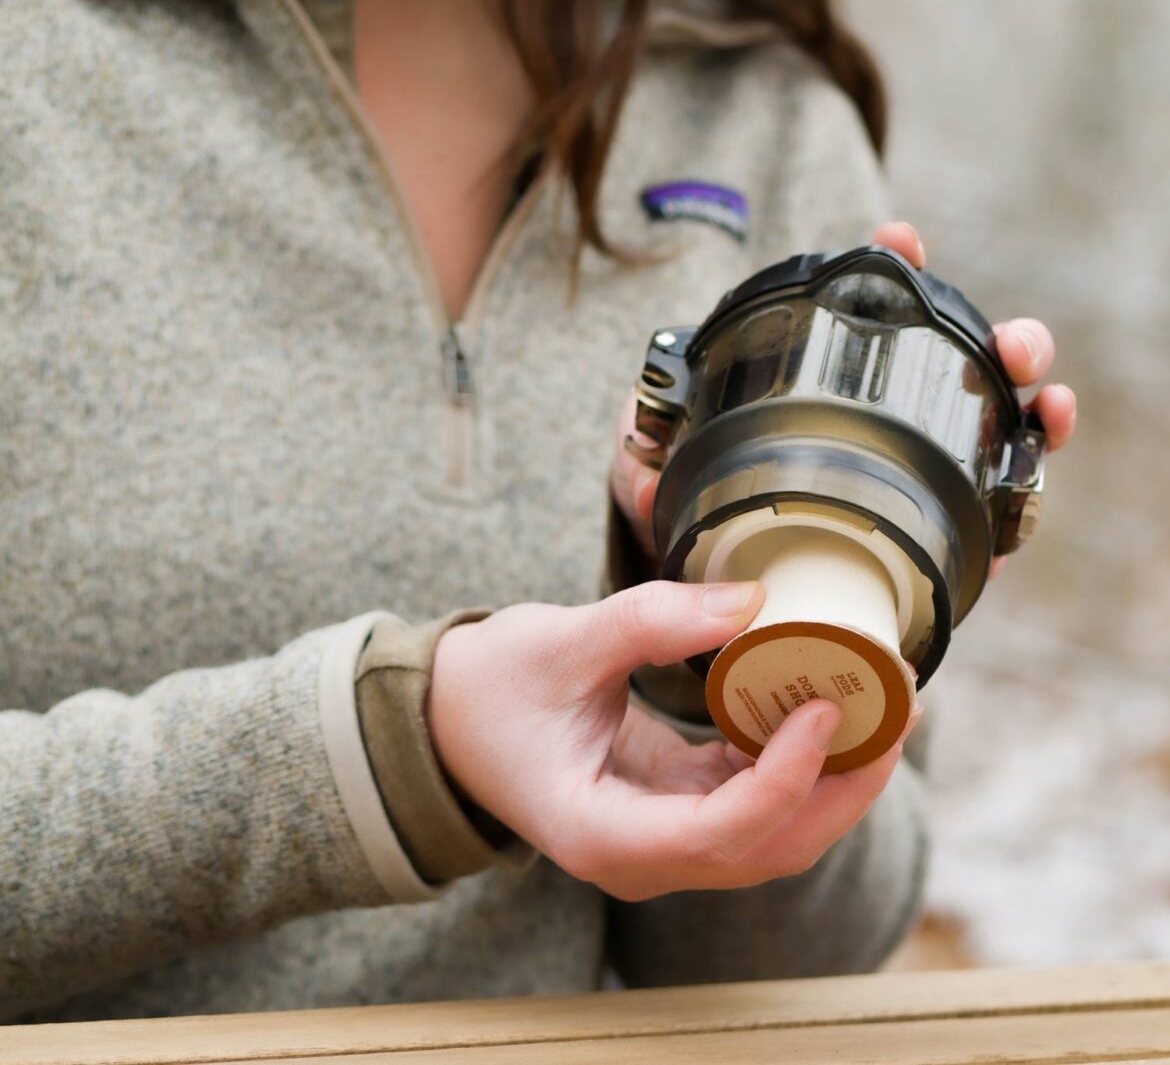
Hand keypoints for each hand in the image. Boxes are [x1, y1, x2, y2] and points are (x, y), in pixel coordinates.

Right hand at [429, 580, 913, 900]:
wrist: (448, 719)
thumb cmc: (486, 692)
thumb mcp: (559, 643)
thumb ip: (651, 620)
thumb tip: (753, 600)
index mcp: (603, 833)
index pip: (720, 831)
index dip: (787, 777)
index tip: (831, 706)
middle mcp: (642, 855)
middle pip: (770, 846)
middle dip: (844, 786)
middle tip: (898, 708)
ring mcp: (661, 838)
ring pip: (773, 831)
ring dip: (833, 775)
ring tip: (883, 704)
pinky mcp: (673, 807)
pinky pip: (751, 798)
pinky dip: (794, 757)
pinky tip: (822, 703)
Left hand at [612, 222, 1077, 559]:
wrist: (714, 600)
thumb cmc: (687, 527)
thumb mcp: (652, 487)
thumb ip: (642, 462)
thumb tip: (647, 467)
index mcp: (820, 392)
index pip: (864, 319)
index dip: (891, 270)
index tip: (899, 239)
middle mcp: (880, 426)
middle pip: (953, 364)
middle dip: (995, 336)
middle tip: (1009, 341)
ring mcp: (915, 478)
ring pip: (990, 424)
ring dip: (1026, 394)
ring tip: (1036, 387)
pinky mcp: (936, 538)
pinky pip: (992, 507)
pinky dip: (1022, 481)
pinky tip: (1034, 454)